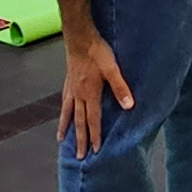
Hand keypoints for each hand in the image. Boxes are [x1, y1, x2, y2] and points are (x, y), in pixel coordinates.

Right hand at [57, 25, 133, 158]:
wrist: (79, 35)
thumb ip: (120, 87)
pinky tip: (63, 113)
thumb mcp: (112, 68)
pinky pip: (64, 101)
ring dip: (66, 128)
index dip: (94, 136)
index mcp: (89, 93)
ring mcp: (71, 88)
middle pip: (78, 121)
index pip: (92, 119)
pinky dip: (63, 112)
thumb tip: (129, 106)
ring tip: (62, 140)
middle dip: (80, 139)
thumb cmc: (96, 50)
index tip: (95, 151)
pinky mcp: (68, 80)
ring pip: (67, 113)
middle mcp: (78, 94)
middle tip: (79, 156)